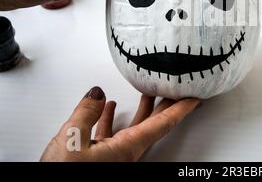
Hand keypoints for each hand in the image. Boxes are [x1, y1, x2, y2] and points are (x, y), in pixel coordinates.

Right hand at [40, 86, 198, 161]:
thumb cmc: (65, 175)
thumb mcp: (72, 141)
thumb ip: (86, 114)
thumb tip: (96, 94)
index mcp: (127, 148)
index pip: (162, 124)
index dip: (180, 109)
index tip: (195, 98)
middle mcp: (125, 152)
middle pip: (154, 124)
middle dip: (167, 105)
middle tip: (177, 90)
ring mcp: (114, 155)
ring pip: (134, 127)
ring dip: (142, 108)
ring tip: (147, 91)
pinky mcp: (100, 157)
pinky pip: (112, 133)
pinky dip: (112, 117)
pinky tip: (108, 106)